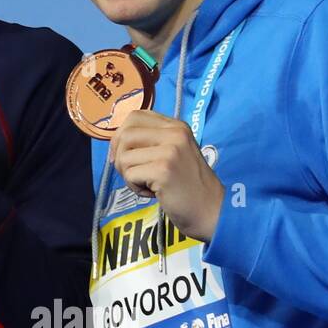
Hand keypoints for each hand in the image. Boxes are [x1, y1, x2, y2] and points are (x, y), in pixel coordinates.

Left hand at [110, 109, 223, 241]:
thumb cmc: (188, 185)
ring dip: (128, 176)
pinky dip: (135, 188)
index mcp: (176, 126)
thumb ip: (152, 142)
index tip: (123, 154)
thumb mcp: (174, 153)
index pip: (135, 116)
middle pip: (125, 135)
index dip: (120, 135)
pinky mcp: (163, 170)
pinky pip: (129, 175)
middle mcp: (174, 133)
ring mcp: (170, 151)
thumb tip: (116, 141)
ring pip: (123, 157)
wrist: (212, 210)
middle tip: (133, 174)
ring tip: (148, 184)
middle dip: (119, 157)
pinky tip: (153, 193)